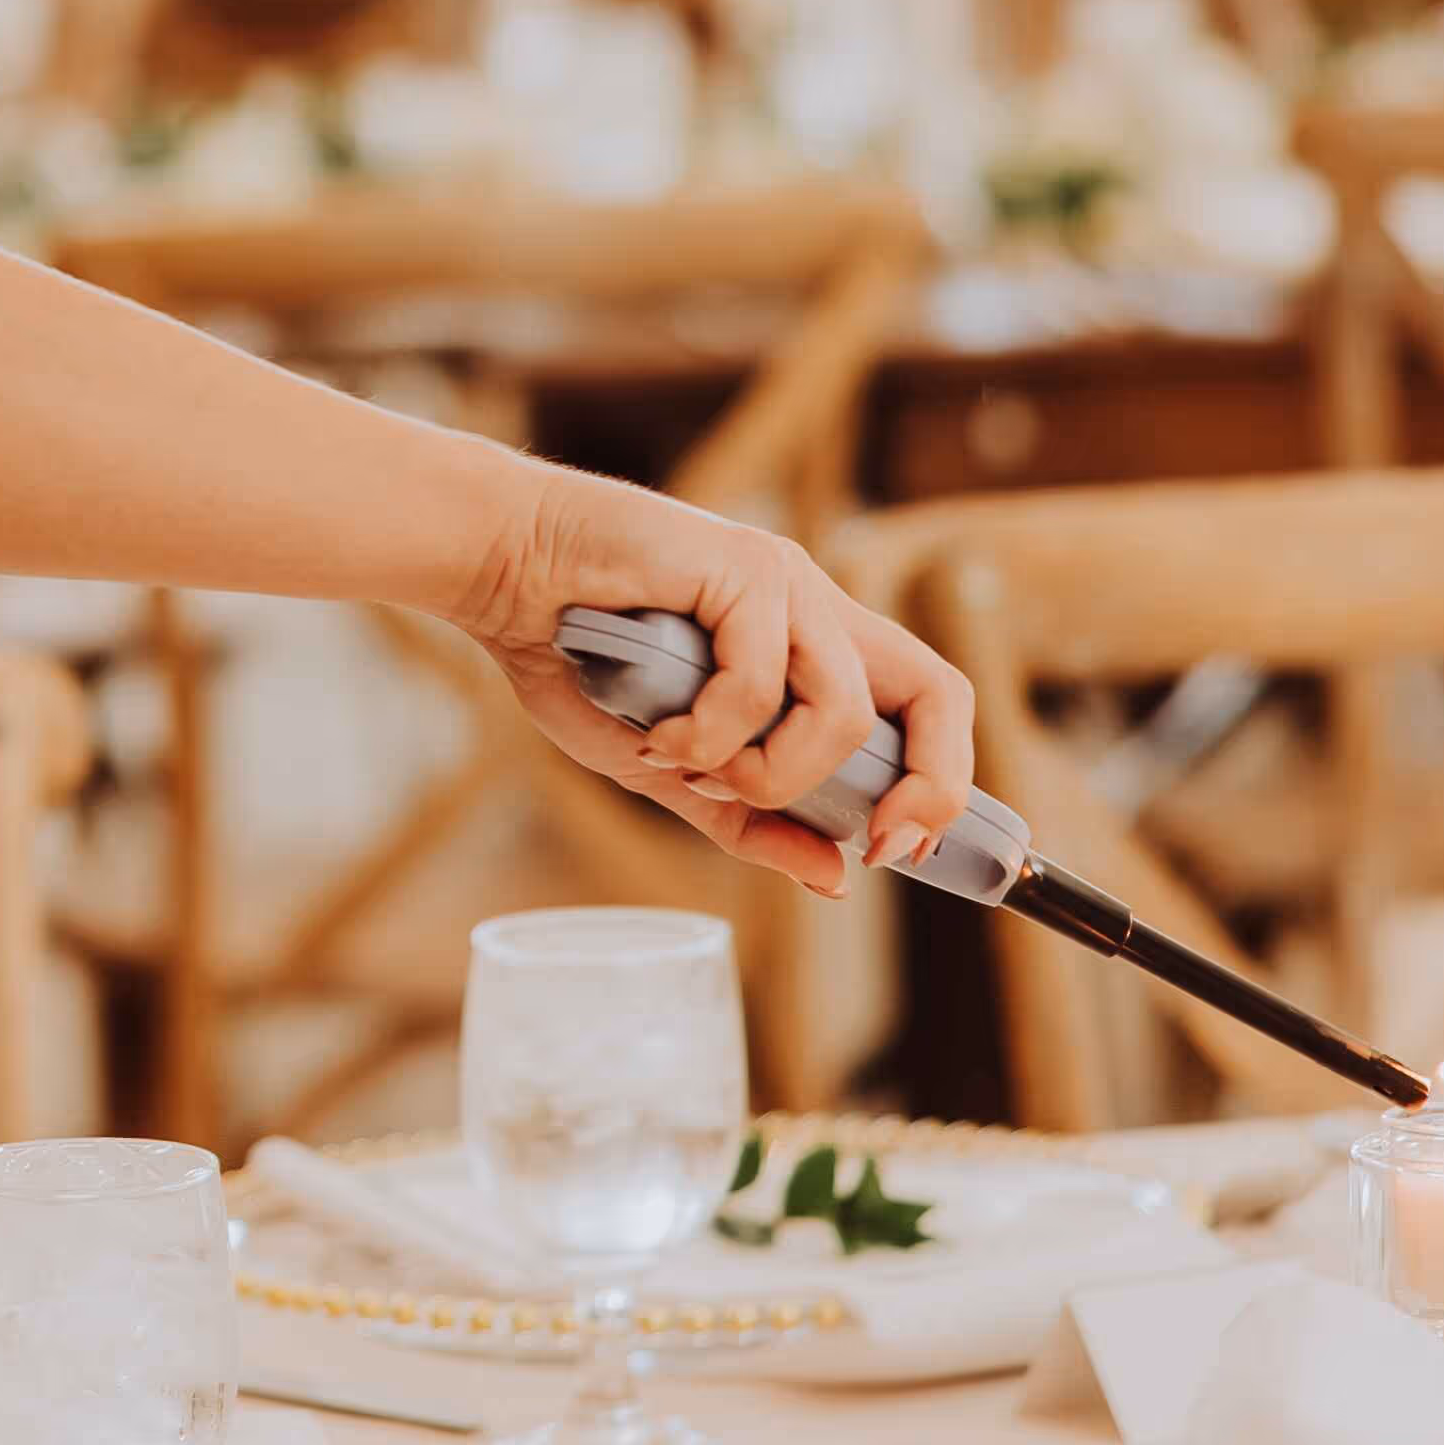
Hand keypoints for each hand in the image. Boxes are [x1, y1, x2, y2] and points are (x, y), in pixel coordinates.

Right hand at [451, 472, 976, 896]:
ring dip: (770, 771)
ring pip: (844, 713)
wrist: (503, 573)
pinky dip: (708, 732)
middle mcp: (815, 609)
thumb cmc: (575, 656)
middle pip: (940, 692)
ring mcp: (784, 584)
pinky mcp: (744, 567)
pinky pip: (761, 685)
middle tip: (877, 842)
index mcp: (811, 647)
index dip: (940, 787)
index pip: (925, 708)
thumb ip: (751, 818)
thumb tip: (836, 878)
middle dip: (929, 785)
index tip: (892, 853)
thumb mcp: (675, 769)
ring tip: (693, 769)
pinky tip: (656, 730)